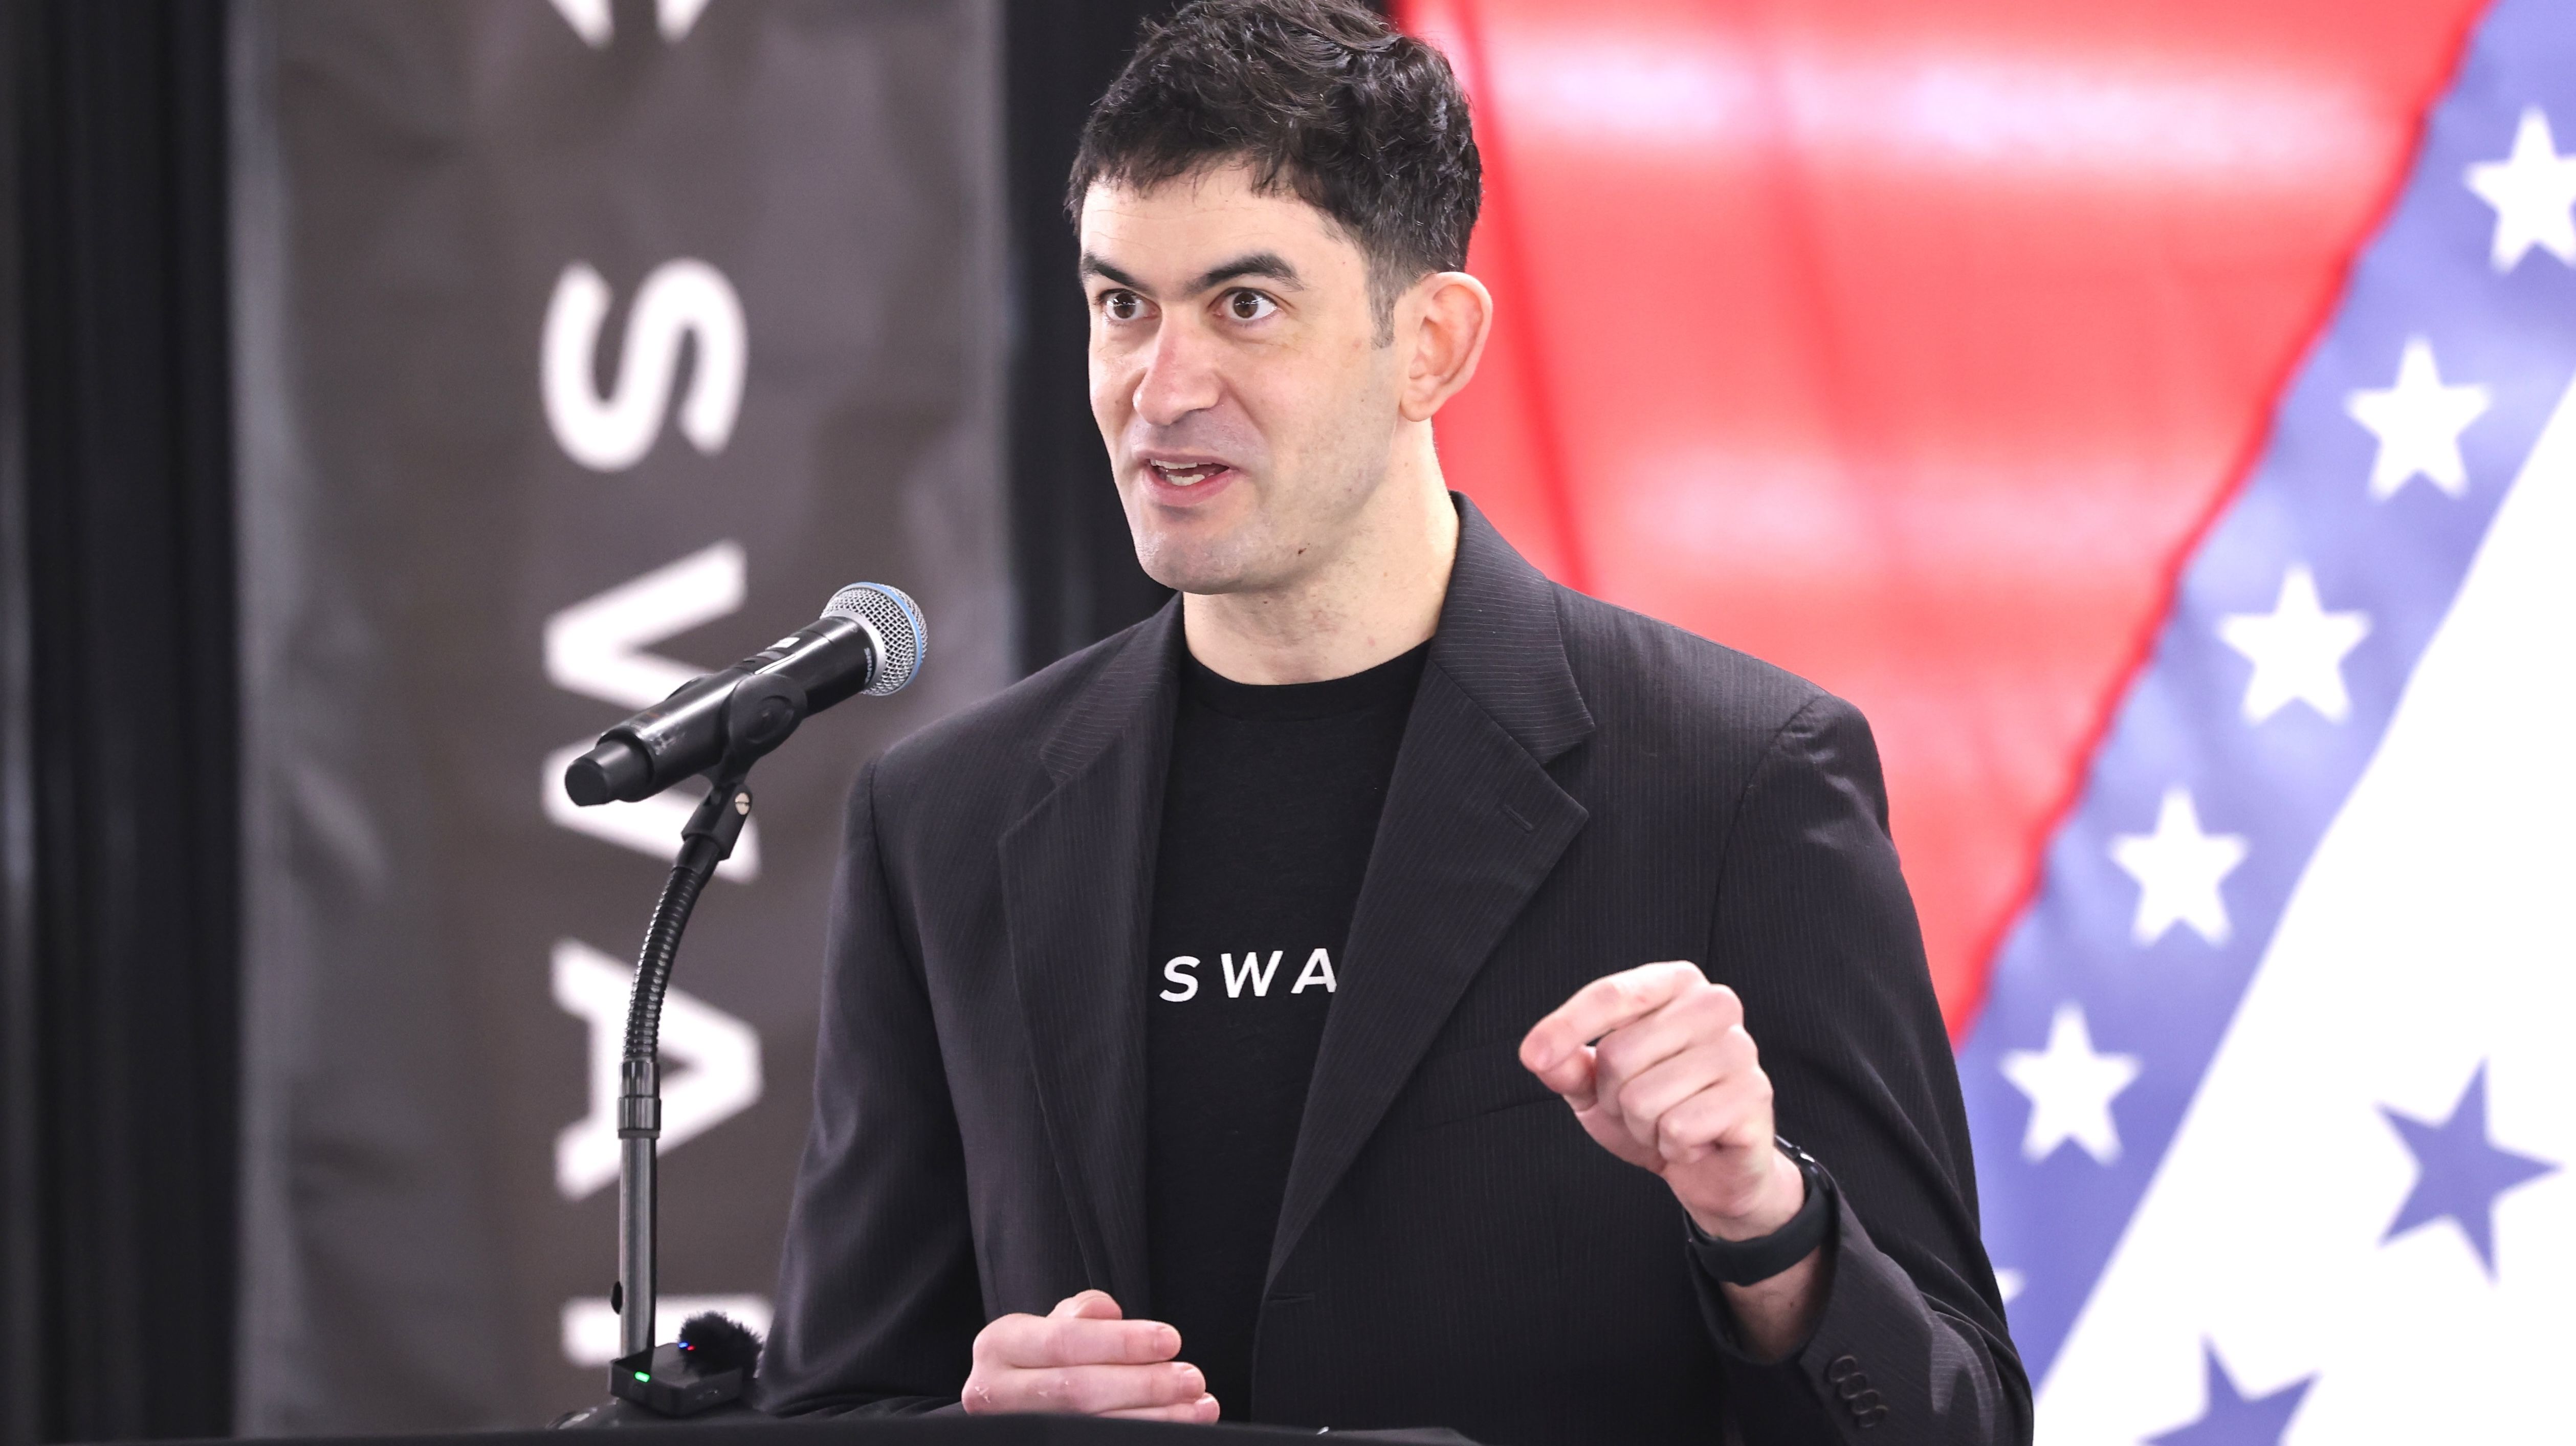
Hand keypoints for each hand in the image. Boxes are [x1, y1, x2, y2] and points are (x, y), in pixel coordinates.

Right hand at [961, 1290, 1218, 1421]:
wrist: (1018, 1402)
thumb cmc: (1046, 1356)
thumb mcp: (1053, 1324)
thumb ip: (1081, 1315)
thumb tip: (1108, 1314)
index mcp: (999, 1346)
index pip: (1064, 1341)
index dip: (1121, 1342)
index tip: (1171, 1340)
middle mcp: (994, 1393)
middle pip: (1078, 1391)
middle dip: (1143, 1385)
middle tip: (1191, 1378)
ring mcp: (1017, 1431)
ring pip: (1089, 1428)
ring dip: (1154, 1419)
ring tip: (1197, 1406)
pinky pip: (1093, 1444)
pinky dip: (1139, 1437)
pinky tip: (1173, 1430)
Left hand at [1520, 961, 1804, 1239]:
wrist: (1713, 1167)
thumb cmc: (1657, 1110)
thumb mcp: (1597, 1087)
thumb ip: (1566, 1065)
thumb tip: (1539, 1054)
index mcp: (1676, 984)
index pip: (1611, 994)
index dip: (1566, 1026)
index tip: (1532, 1055)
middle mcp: (1715, 1004)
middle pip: (1619, 1052)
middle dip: (1614, 1097)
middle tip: (1641, 1108)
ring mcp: (1740, 1049)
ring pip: (1643, 1096)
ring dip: (1643, 1126)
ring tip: (1668, 1123)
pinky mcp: (1754, 1096)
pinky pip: (1677, 1128)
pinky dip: (1672, 1147)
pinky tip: (1695, 1141)